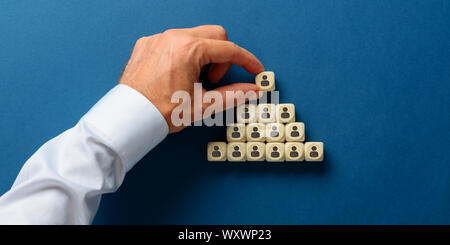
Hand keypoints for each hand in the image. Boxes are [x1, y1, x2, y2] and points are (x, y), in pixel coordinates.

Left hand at [119, 25, 263, 132]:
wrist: (129, 118)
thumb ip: (232, 94)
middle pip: (214, 35)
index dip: (247, 61)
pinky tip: (177, 74)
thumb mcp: (203, 105)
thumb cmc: (161, 112)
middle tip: (214, 80)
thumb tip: (252, 90)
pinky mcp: (146, 43)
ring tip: (193, 80)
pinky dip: (183, 54)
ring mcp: (158, 38)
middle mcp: (173, 37)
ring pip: (194, 36)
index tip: (256, 70)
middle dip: (223, 57)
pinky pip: (174, 40)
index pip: (229, 49)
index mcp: (189, 50)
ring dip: (203, 55)